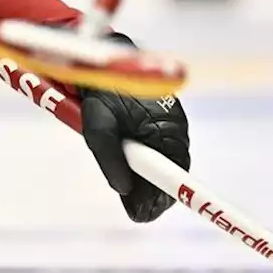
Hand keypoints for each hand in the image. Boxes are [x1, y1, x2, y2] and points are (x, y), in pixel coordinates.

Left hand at [79, 82, 189, 222]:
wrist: (104, 57)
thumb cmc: (103, 88)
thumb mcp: (99, 125)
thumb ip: (110, 158)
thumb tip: (124, 189)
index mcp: (168, 130)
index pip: (174, 175)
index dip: (160, 199)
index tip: (143, 215)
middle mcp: (174, 129)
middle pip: (167, 172)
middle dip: (150, 192)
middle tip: (133, 210)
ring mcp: (167, 124)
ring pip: (159, 162)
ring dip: (144, 177)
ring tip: (129, 194)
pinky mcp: (157, 120)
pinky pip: (153, 148)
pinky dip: (141, 160)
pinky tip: (127, 168)